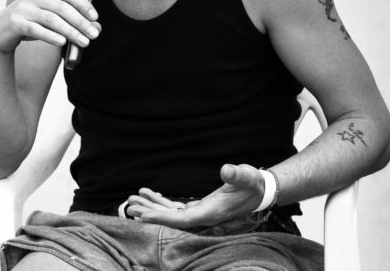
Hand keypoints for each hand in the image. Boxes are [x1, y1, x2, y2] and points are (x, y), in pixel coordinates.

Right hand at [0, 0, 99, 53]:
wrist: (0, 32)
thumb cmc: (31, 24)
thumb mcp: (50, 19)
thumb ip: (71, 21)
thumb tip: (97, 28)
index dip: (84, 5)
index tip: (95, 18)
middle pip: (62, 7)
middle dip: (80, 22)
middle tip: (93, 35)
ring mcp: (23, 8)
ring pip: (52, 19)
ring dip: (70, 31)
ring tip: (83, 42)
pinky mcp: (15, 22)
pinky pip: (36, 29)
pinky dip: (51, 36)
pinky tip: (62, 42)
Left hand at [127, 165, 264, 228]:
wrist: (260, 191)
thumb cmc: (253, 184)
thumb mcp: (247, 176)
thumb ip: (237, 175)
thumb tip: (226, 170)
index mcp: (211, 212)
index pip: (182, 219)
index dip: (162, 218)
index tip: (143, 216)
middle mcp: (203, 216)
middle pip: (171, 219)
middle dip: (150, 213)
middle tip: (129, 207)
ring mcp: (200, 213)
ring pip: (170, 213)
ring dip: (151, 206)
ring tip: (132, 200)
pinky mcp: (199, 207)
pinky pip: (175, 207)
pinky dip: (161, 201)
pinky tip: (149, 193)